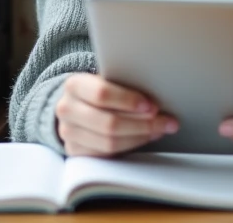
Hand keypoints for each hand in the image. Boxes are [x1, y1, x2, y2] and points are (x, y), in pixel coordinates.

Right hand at [55, 73, 177, 156]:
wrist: (75, 104)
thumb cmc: (100, 88)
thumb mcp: (107, 79)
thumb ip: (124, 83)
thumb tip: (156, 97)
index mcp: (74, 85)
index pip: (102, 94)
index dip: (129, 101)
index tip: (152, 105)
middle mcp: (66, 109)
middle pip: (109, 123)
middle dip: (143, 124)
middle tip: (166, 121)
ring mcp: (68, 133)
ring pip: (110, 142)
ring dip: (140, 137)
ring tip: (160, 130)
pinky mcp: (74, 151)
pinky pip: (107, 155)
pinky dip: (130, 146)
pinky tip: (146, 137)